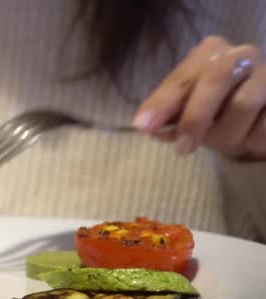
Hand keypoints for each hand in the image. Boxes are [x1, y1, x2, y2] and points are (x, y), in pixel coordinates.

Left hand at [134, 36, 265, 159]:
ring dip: (226, 135)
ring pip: (243, 104)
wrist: (261, 120)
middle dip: (196, 117)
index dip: (162, 102)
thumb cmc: (218, 113)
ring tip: (224, 143)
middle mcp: (242, 54)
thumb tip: (144, 125)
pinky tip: (248, 139)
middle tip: (184, 148)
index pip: (182, 77)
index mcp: (210, 53)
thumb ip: (168, 115)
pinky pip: (265, 125)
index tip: (143, 126)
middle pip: (216, 78)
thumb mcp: (189, 111)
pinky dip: (251, 141)